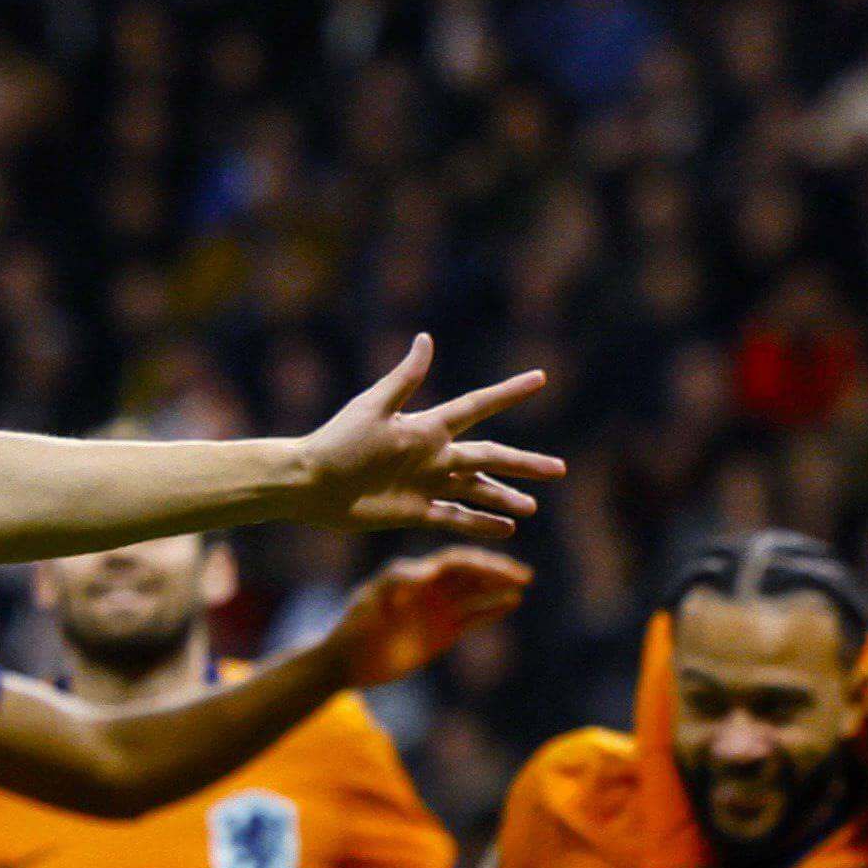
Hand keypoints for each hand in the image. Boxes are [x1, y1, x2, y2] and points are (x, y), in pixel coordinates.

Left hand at [292, 337, 557, 537]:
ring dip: (503, 498)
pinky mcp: (412, 512)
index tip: (539, 378)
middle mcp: (431, 455)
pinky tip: (505, 529)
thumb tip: (425, 338)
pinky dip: (478, 523)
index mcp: (426, 427)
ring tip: (532, 506)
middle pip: (488, 457)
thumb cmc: (336, 441)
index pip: (476, 407)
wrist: (308, 482)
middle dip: (523, 463)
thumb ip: (405, 378)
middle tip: (559, 469)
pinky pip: (453, 518)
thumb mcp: (373, 407)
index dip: (506, 393)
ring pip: (475, 491)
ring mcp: (424, 485)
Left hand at [326, 549, 532, 685]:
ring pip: (476, 594)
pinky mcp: (443, 632)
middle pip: (471, 574)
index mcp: (414, 575)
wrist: (346, 662)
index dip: (477, 561)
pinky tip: (512, 603)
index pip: (454, 561)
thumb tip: (428, 572)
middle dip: (496, 571)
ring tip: (522, 585)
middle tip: (523, 574)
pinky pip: (473, 618)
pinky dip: (492, 610)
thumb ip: (395, 583)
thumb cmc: (353, 627)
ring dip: (499, 588)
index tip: (497, 565)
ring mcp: (438, 610)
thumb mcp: (369, 602)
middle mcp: (430, 588)